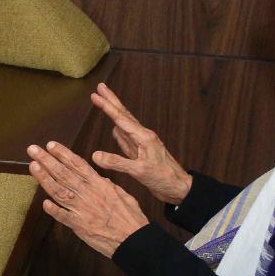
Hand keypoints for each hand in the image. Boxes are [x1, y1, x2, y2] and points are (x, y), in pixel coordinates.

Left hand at [28, 141, 148, 257]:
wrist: (134, 239)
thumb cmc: (131, 217)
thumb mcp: (123, 194)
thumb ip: (108, 185)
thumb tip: (100, 178)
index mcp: (99, 184)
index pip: (77, 164)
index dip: (63, 154)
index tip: (50, 145)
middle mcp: (88, 194)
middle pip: (64, 174)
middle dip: (47, 160)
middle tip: (33, 150)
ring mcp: (82, 210)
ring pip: (59, 191)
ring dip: (44, 178)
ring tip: (33, 166)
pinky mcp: (79, 226)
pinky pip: (63, 216)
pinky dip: (53, 209)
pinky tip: (43, 202)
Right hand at [89, 82, 192, 204]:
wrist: (179, 188)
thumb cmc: (164, 178)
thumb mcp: (139, 171)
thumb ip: (117, 163)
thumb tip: (95, 155)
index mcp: (144, 137)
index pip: (121, 119)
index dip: (107, 106)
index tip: (95, 95)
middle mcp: (143, 137)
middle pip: (124, 115)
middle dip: (111, 101)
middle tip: (100, 87)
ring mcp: (142, 144)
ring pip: (125, 125)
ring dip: (114, 113)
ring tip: (105, 103)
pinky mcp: (142, 153)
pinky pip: (127, 139)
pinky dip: (119, 132)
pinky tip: (116, 130)